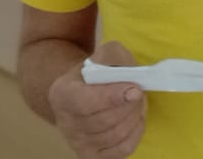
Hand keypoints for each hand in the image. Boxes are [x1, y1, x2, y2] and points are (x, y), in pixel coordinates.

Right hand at [47, 41, 146, 157]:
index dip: (112, 97)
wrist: (84, 91)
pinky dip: (135, 134)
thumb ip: (116, 58)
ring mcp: (77, 142)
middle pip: (103, 121)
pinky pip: (121, 150)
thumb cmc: (97, 72)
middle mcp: (65, 121)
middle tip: (140, 93)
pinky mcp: (92, 155)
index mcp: (61, 94)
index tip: (135, 90)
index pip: (85, 102)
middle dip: (129, 107)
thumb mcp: (103, 54)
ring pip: (114, 135)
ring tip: (138, 104)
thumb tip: (132, 79)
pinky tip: (136, 119)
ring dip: (134, 118)